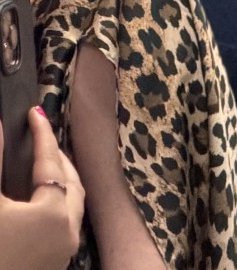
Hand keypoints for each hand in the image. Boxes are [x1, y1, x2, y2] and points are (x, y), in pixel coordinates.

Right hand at [0, 107, 83, 269]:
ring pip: (71, 207)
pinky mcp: (49, 266)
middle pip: (72, 184)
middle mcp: (66, 234)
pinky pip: (62, 225)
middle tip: (43, 140)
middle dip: (58, 159)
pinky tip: (36, 202)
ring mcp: (60, 254)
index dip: (41, 135)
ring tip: (42, 167)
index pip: (49, 163)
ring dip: (60, 182)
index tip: (33, 113)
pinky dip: (55, 204)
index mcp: (52, 215)